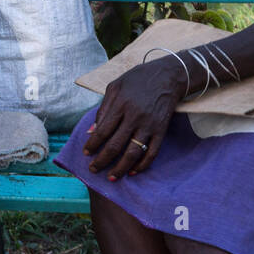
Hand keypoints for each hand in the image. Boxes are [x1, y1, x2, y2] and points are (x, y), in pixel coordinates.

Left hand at [82, 57, 186, 179]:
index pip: (102, 131)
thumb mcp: (115, 87)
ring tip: (111, 177)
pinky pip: (152, 153)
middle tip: (93, 169)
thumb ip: (102, 109)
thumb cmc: (137, 79)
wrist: (168, 76)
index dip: (92, 145)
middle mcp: (134, 116)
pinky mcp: (161, 130)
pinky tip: (132, 171)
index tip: (86, 153)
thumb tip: (92, 132)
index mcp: (120, 104)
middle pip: (115, 145)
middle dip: (102, 161)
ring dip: (120, 168)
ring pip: (133, 153)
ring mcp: (149, 125)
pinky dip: (142, 165)